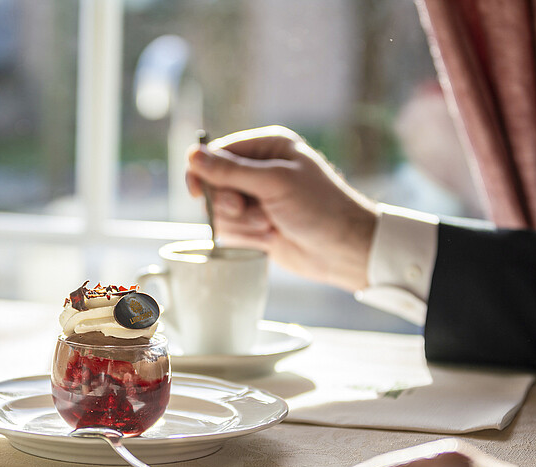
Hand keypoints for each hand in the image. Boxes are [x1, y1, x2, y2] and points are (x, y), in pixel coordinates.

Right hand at [185, 125, 378, 291]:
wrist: (343, 250)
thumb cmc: (319, 208)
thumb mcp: (274, 182)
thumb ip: (230, 171)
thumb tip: (192, 155)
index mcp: (268, 147)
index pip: (217, 153)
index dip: (203, 172)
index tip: (198, 192)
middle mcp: (260, 170)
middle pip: (214, 184)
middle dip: (229, 203)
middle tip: (249, 209)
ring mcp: (257, 199)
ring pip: (220, 211)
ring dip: (242, 223)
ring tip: (270, 225)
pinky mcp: (255, 225)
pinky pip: (230, 230)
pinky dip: (247, 237)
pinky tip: (271, 237)